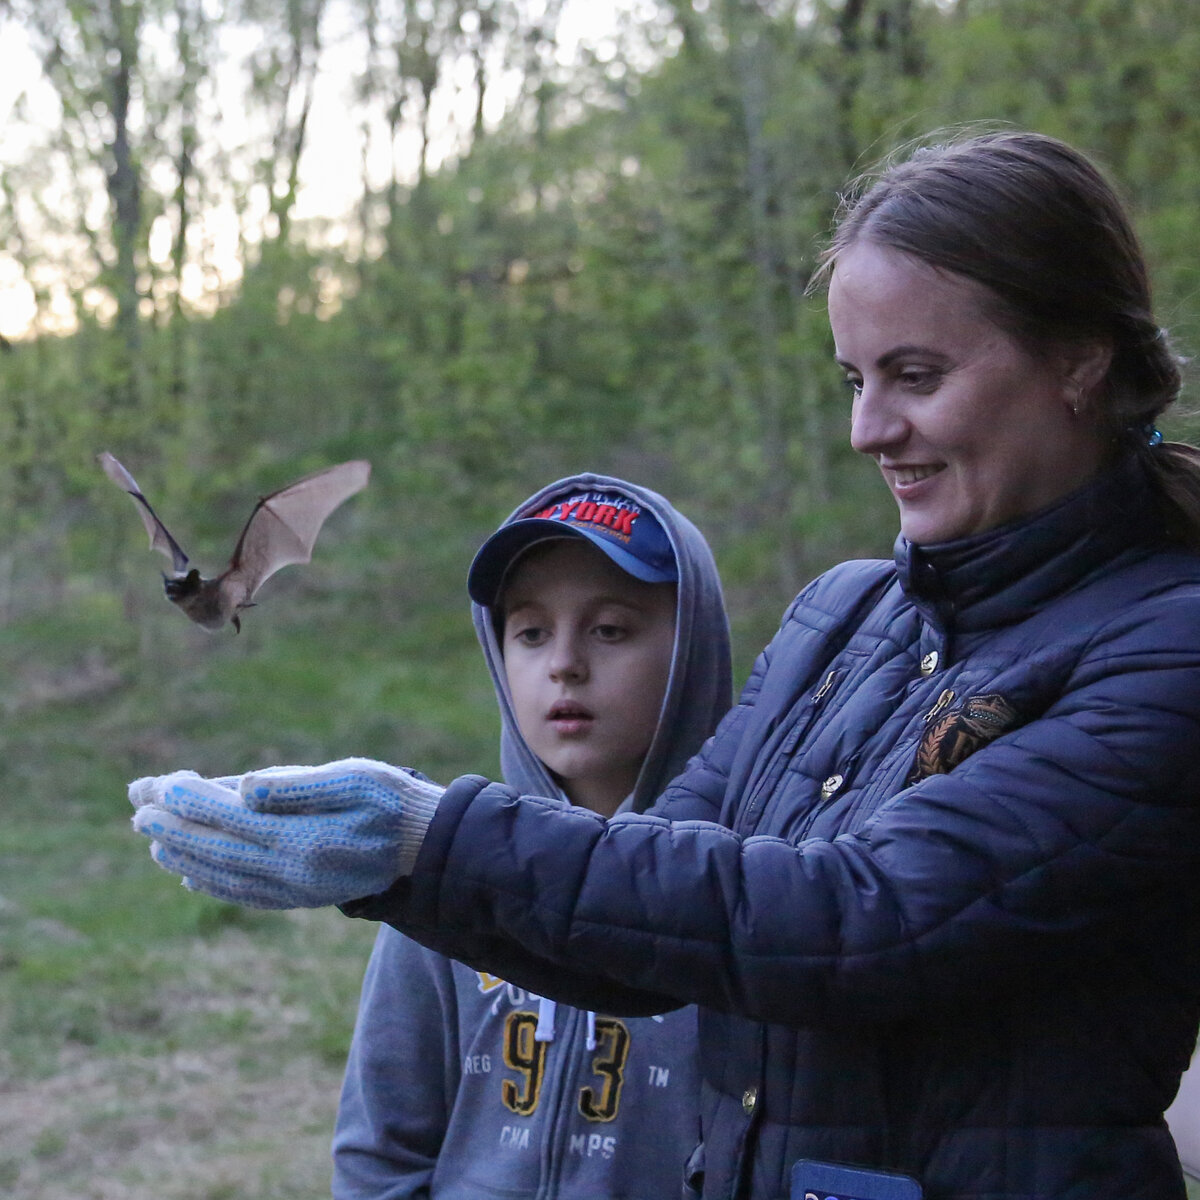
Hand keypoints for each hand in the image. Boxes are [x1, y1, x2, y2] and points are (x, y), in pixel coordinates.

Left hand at [129, 758, 444, 908]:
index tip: (159, 784)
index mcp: (304, 840)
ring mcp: (296, 890)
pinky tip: (192, 875)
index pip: (231, 820)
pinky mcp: (303, 896)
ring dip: (186, 855)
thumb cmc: (394, 800)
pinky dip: (214, 883)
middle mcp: (294, 873)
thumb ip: (298, 785)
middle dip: (176, 828)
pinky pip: (246, 893)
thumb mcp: (355, 777)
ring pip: (226, 874)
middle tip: (138, 809)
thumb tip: (243, 788)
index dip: (191, 801)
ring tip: (154, 837)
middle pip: (219, 850)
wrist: (431, 846)